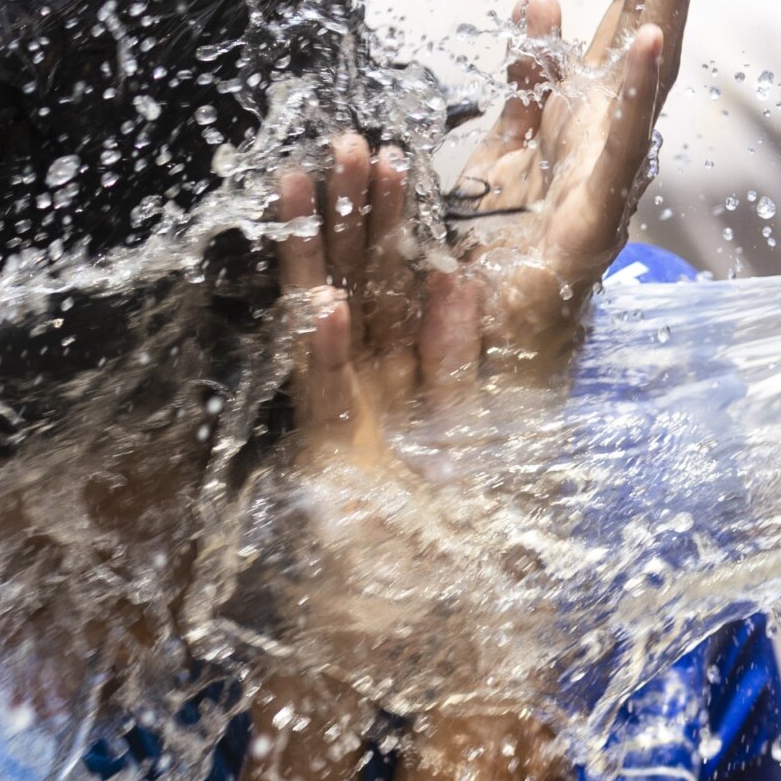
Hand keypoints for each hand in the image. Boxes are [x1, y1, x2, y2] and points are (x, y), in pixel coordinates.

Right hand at [263, 134, 540, 694]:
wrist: (422, 637)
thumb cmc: (444, 549)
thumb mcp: (462, 445)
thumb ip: (457, 364)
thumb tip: (458, 285)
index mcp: (392, 381)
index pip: (382, 286)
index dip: (378, 221)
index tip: (374, 157)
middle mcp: (367, 394)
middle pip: (357, 289)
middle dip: (349, 216)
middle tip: (343, 143)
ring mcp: (348, 425)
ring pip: (332, 327)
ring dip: (328, 260)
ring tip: (318, 188)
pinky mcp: (335, 468)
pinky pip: (333, 402)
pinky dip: (325, 356)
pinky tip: (323, 309)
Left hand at [447, 0, 706, 375]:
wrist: (474, 371)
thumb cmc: (486, 274)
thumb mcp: (494, 158)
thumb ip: (527, 84)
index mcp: (586, 119)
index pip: (617, 10)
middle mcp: (607, 143)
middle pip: (643, 22)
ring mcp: (607, 182)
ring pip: (647, 73)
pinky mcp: (590, 230)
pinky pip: (617, 150)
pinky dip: (636, 92)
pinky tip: (654, 36)